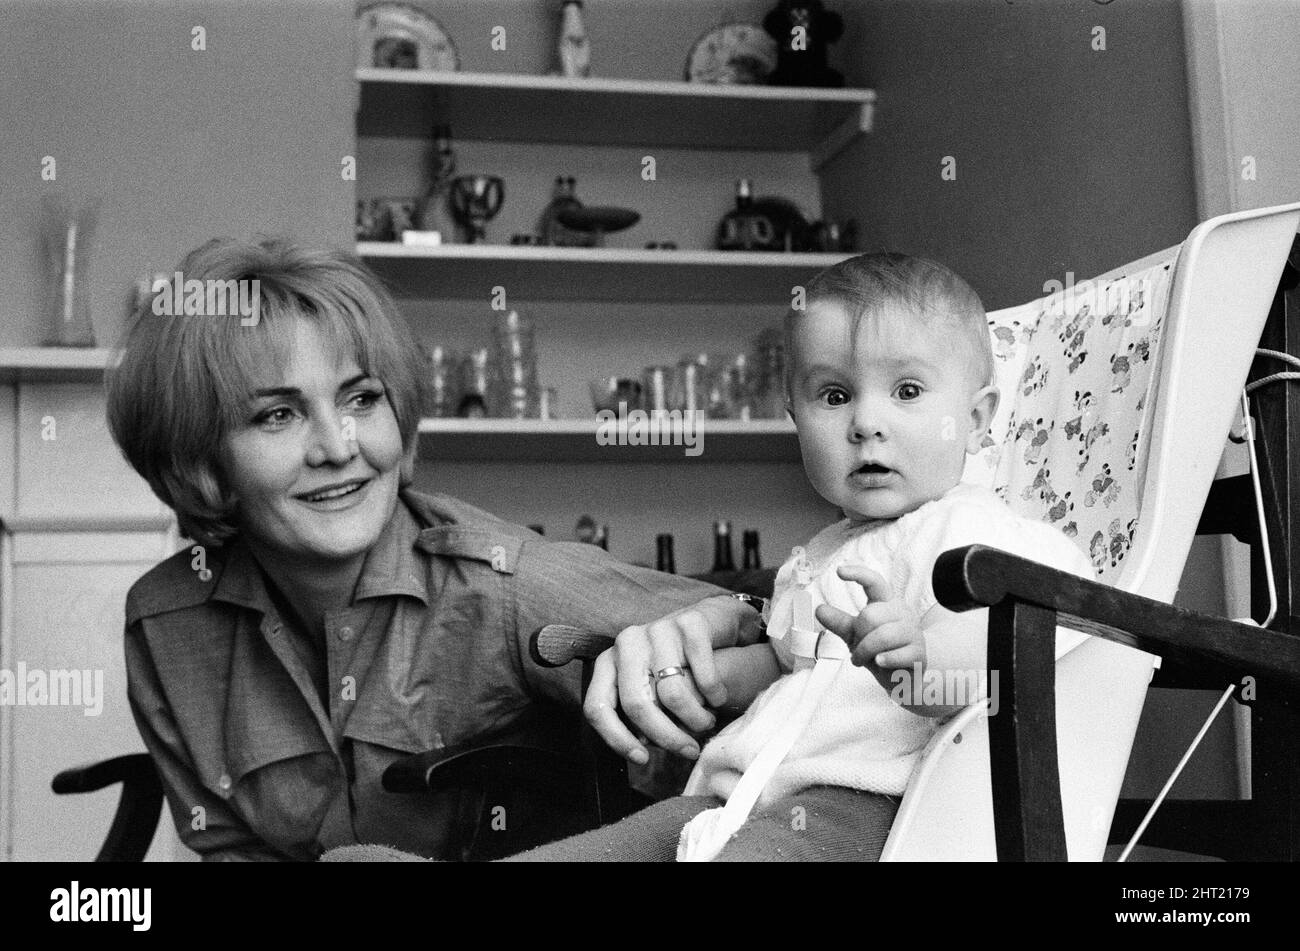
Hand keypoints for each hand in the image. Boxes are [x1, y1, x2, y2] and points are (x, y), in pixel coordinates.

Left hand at [583, 595, 764, 765]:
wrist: (712, 623)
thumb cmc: (677, 666)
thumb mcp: (650, 690)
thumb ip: (638, 716)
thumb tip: (642, 746)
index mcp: (609, 663)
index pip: (598, 707)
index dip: (618, 739)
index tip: (642, 758)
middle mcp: (627, 643)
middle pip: (637, 705)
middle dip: (666, 736)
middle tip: (688, 750)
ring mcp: (658, 629)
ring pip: (673, 694)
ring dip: (696, 719)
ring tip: (706, 722)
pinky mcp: (690, 622)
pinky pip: (703, 674)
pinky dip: (715, 694)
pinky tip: (719, 698)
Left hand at [814, 564, 925, 696]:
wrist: (903, 676)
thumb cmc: (879, 649)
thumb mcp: (856, 635)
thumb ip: (840, 622)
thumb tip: (819, 609)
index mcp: (887, 603)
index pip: (875, 582)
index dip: (858, 574)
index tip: (839, 571)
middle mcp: (902, 613)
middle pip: (870, 615)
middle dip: (858, 635)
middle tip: (857, 649)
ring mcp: (913, 633)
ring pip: (883, 636)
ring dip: (865, 651)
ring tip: (860, 660)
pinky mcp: (919, 653)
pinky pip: (897, 654)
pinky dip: (883, 660)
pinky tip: (879, 662)